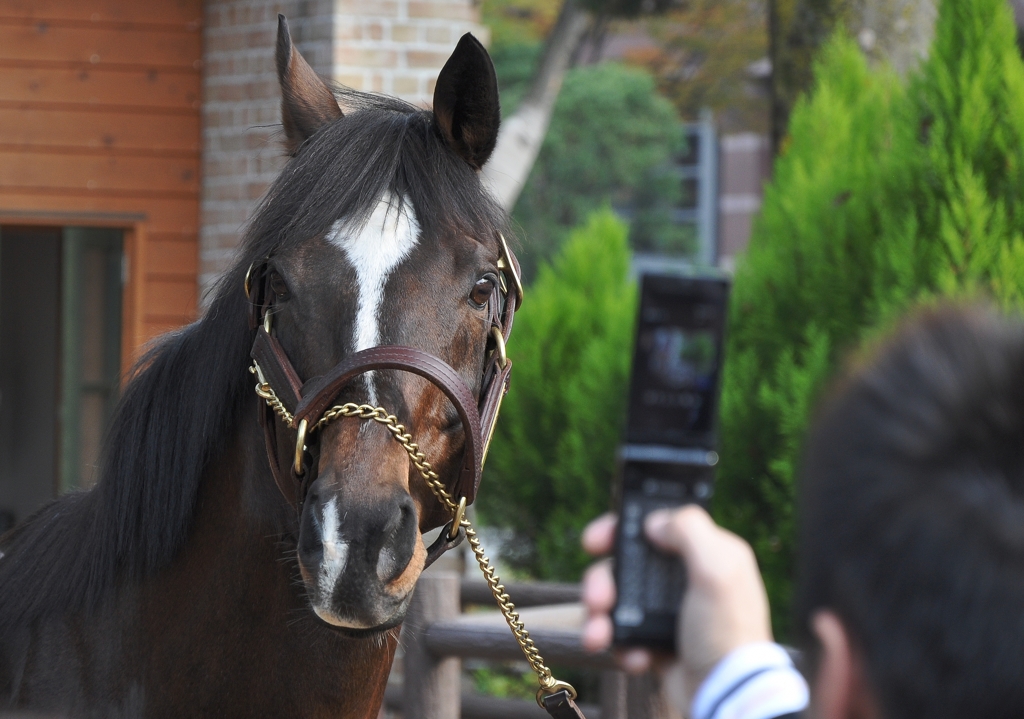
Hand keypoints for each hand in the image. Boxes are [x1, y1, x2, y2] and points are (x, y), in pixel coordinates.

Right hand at [580, 506, 772, 709]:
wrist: (725, 695)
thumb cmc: (729, 633)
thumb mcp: (719, 569)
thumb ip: (690, 529)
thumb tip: (655, 522)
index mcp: (705, 554)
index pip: (655, 525)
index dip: (621, 529)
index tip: (596, 539)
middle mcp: (685, 578)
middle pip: (626, 563)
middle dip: (602, 580)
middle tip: (596, 597)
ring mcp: (668, 610)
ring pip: (617, 599)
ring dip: (600, 615)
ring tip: (598, 634)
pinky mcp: (656, 639)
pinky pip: (622, 632)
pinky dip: (620, 643)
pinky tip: (636, 656)